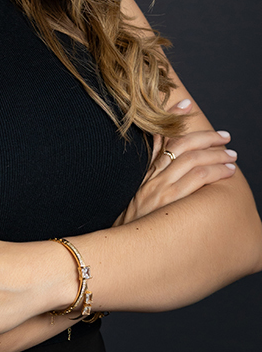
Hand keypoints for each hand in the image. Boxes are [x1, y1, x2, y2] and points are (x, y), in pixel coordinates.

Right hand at [116, 99, 236, 224]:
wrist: (120, 247)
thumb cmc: (131, 225)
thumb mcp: (133, 195)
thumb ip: (147, 173)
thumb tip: (160, 155)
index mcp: (142, 171)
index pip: (158, 135)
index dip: (172, 117)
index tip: (187, 104)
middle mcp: (149, 175)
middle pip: (180, 144)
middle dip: (205, 137)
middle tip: (224, 136)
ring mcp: (158, 187)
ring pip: (192, 159)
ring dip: (215, 154)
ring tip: (232, 156)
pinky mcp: (167, 201)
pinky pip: (195, 179)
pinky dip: (213, 171)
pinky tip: (226, 172)